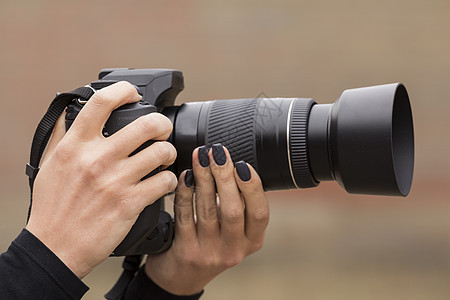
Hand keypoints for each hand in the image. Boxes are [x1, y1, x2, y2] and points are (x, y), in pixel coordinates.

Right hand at [26, 82, 177, 277]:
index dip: (124, 91)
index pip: (102, 102)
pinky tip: (163, 182)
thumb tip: (68, 110)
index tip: (134, 95)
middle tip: (162, 131)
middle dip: (162, 124)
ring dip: (169, 153)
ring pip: (161, 151)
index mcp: (75, 145)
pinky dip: (169, 180)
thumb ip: (62, 136)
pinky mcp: (130, 203)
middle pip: (146, 124)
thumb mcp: (49, 165)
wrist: (55, 248)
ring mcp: (115, 181)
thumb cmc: (52, 208)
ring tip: (165, 158)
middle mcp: (96, 159)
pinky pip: (164, 182)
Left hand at [145, 144, 269, 294]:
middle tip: (217, 152)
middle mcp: (234, 249)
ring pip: (208, 210)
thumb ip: (238, 203)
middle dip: (225, 176)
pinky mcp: (187, 252)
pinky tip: (185, 177)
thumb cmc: (211, 242)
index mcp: (252, 240)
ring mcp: (210, 253)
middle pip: (233, 210)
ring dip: (204, 179)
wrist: (183, 276)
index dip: (252, 187)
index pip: (260, 213)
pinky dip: (185, 193)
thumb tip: (231, 163)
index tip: (242, 164)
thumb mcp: (233, 229)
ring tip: (200, 157)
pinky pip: (185, 216)